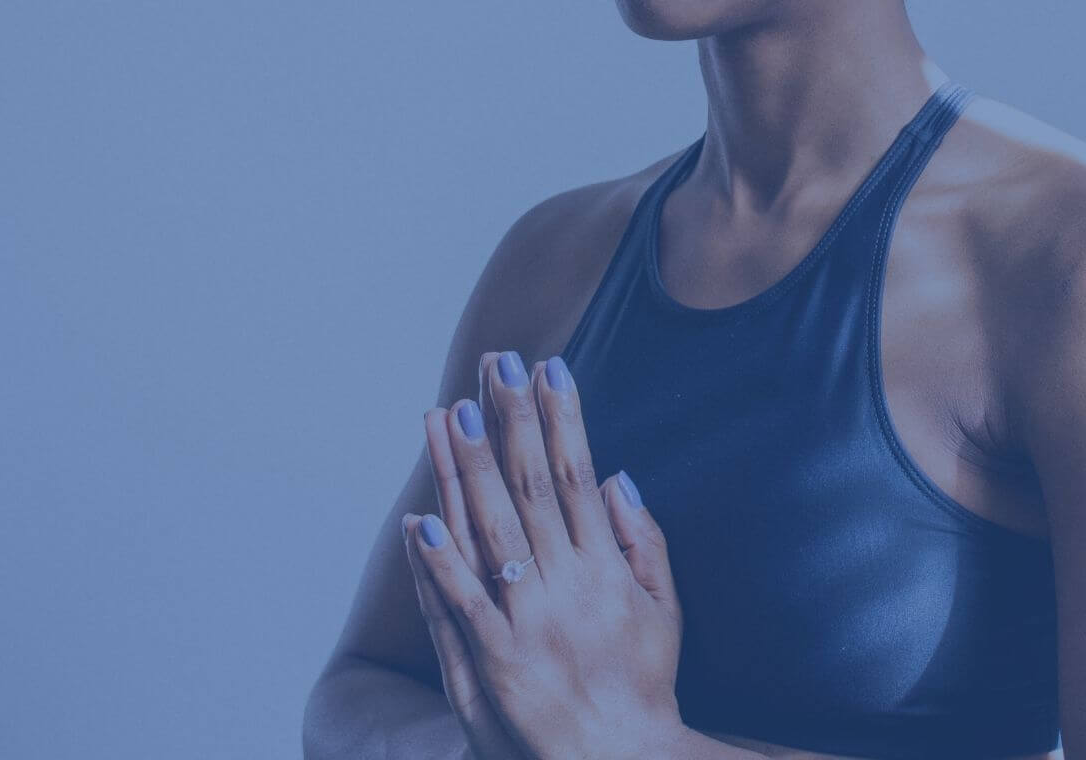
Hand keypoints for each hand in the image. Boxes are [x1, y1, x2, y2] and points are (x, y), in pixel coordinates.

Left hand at [403, 350, 685, 759]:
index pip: (576, 474)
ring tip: (450, 414)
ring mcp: (530, 621)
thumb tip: (616, 477)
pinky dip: (441, 564)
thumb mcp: (665, 607)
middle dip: (512, 420)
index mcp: (606, 565)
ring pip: (492, 532)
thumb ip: (644, 540)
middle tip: (495, 364)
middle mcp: (568, 584)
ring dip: (469, 470)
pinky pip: (464, 607)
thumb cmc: (643, 683)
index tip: (547, 367)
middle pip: (531, 487)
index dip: (561, 417)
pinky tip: (420, 520)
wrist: (622, 759)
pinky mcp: (498, 664)